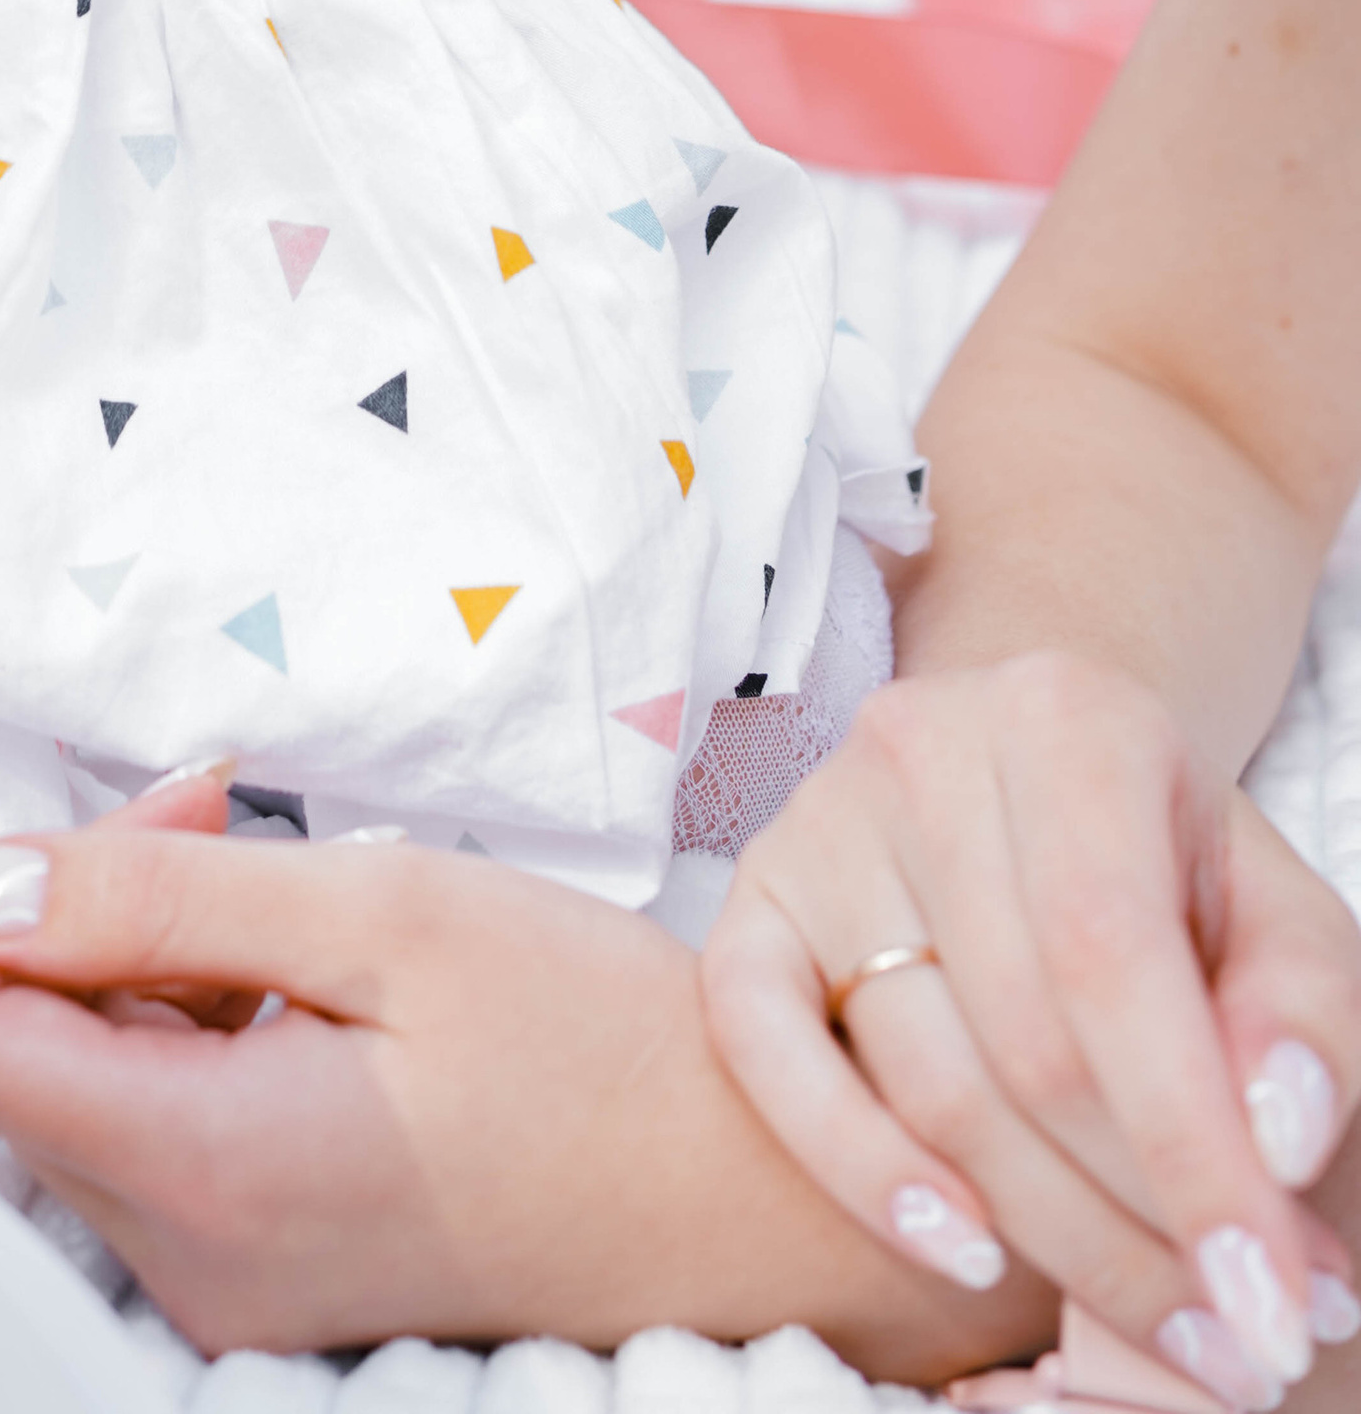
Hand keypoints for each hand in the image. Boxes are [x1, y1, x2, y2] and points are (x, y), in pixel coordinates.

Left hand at [0, 750, 1043, 1374]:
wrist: (762, 1193)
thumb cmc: (602, 1045)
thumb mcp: (381, 914)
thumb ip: (153, 894)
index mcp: (206, 1171)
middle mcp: (193, 1259)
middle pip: (17, 1059)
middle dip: (62, 897)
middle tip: (192, 793)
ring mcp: (234, 1279)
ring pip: (89, 1085)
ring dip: (132, 948)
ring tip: (247, 843)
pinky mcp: (276, 1267)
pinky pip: (162, 1127)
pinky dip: (186, 1013)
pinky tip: (280, 949)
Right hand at [702, 657, 1360, 1397]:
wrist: (1038, 786)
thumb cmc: (1168, 870)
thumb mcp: (1279, 914)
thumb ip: (1307, 1016)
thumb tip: (1276, 1134)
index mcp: (1066, 715)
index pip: (1115, 955)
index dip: (1192, 1145)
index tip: (1273, 1296)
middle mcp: (923, 744)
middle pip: (1024, 1038)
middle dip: (1141, 1221)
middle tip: (1239, 1340)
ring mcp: (819, 822)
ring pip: (925, 1075)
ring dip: (1049, 1234)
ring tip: (1164, 1321)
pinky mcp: (749, 903)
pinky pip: (765, 1052)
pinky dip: (860, 1169)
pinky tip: (966, 1253)